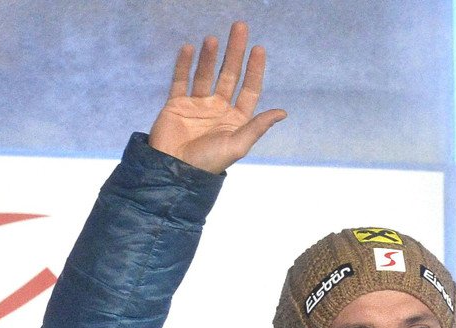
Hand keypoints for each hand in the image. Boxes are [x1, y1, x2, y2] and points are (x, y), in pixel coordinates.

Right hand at [148, 21, 286, 173]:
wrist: (172, 171)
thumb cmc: (207, 163)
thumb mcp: (237, 146)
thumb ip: (257, 127)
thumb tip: (282, 112)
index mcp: (235, 120)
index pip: (249, 89)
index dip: (254, 69)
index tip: (258, 49)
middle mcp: (218, 109)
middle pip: (229, 75)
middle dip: (235, 52)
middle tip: (239, 28)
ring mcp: (197, 106)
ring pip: (205, 74)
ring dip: (210, 56)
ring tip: (212, 39)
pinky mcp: (176, 105)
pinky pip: (181, 80)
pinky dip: (184, 65)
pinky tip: (190, 49)